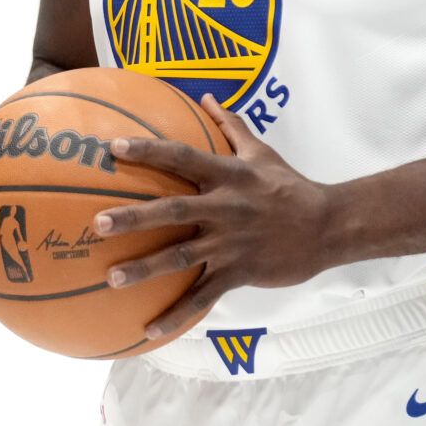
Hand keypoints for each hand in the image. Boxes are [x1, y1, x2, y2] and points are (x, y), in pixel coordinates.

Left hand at [94, 94, 333, 339]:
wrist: (329, 227)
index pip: (181, 157)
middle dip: (134, 216)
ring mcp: (231, 243)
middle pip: (172, 210)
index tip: (112, 147)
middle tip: (97, 223)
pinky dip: (176, 314)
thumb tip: (206, 95)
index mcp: (227, 175)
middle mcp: (225, 208)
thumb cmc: (290, 187)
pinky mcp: (239, 272)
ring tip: (111, 277)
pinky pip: (203, 296)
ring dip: (145, 268)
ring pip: (182, 256)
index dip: (147, 151)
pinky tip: (148, 329)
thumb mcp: (261, 151)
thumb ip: (230, 125)